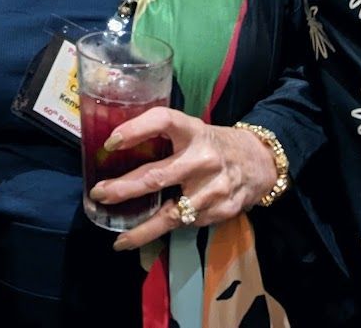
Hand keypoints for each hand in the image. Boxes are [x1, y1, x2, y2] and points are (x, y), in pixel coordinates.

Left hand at [88, 108, 278, 250]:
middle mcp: (204, 159)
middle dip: (125, 188)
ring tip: (120, 240)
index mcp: (194, 131)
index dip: (136, 129)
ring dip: (142, 228)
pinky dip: (165, 230)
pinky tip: (148, 235)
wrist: (260, 163)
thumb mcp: (192, 131)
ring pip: (171, 213)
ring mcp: (214, 188)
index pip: (163, 121)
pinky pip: (186, 224)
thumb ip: (165, 137)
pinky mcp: (222, 211)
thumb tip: (116, 148)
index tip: (110, 142)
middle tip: (100, 194)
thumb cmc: (213, 145)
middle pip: (158, 176)